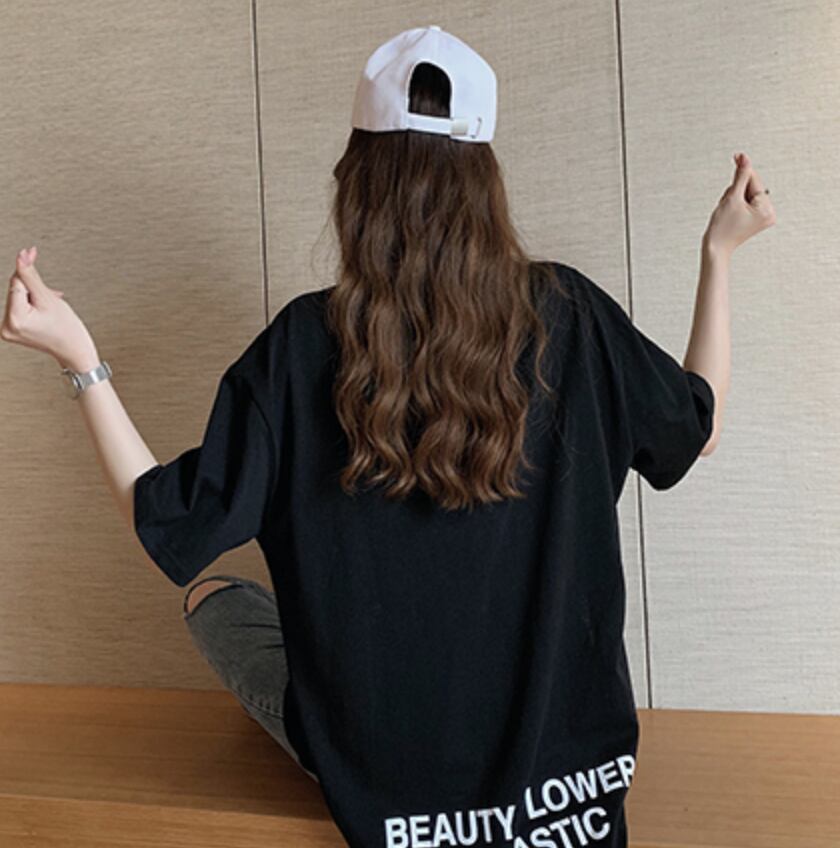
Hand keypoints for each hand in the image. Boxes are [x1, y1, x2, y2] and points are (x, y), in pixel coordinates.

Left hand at [1, 246, 99, 370]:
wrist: (74, 351)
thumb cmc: (67, 329)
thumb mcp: (48, 298)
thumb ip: (31, 275)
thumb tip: (22, 254)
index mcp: (14, 319)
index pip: (15, 283)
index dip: (26, 270)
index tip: (32, 251)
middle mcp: (6, 327)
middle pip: (15, 290)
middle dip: (33, 288)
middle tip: (51, 298)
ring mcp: (8, 330)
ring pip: (17, 298)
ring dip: (34, 296)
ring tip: (49, 307)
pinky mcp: (11, 331)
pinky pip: (18, 307)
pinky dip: (31, 304)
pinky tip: (43, 311)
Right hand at [703, 152, 775, 257]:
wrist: (715, 248)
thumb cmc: (722, 229)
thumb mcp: (731, 198)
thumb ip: (740, 176)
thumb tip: (745, 159)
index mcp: (766, 209)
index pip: (754, 182)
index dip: (744, 171)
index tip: (739, 156)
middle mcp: (769, 214)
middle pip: (751, 188)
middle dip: (736, 191)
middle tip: (726, 203)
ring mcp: (763, 218)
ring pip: (746, 195)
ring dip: (734, 198)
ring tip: (727, 211)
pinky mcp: (756, 220)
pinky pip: (746, 203)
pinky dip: (736, 204)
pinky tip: (730, 213)